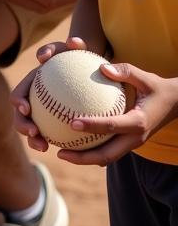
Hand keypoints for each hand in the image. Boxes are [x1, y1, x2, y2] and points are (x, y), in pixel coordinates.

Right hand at [10, 37, 88, 150]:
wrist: (86, 73)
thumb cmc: (77, 59)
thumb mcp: (74, 50)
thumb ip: (73, 45)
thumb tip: (74, 42)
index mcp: (31, 85)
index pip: (18, 95)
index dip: (18, 101)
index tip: (26, 108)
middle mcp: (33, 101)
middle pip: (20, 116)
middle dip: (22, 126)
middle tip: (34, 133)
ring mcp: (43, 114)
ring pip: (33, 130)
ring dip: (34, 139)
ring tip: (44, 147)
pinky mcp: (55, 125)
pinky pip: (53, 136)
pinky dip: (58, 144)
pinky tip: (71, 150)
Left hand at [54, 61, 177, 166]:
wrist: (176, 104)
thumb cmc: (156, 87)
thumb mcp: (145, 76)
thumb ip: (125, 71)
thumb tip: (102, 67)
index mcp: (138, 122)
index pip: (111, 126)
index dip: (92, 126)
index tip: (71, 122)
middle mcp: (135, 138)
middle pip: (107, 155)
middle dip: (83, 157)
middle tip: (60, 152)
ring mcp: (132, 143)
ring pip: (107, 157)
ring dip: (85, 158)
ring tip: (62, 152)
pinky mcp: (129, 143)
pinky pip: (108, 150)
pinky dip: (91, 149)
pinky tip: (73, 142)